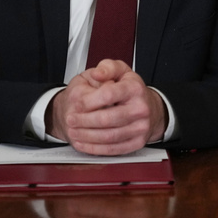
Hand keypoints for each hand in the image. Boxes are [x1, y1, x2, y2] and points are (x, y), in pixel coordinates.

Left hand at [47, 59, 167, 154]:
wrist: (147, 107)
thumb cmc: (129, 89)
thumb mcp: (120, 70)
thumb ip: (107, 67)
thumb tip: (98, 73)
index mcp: (134, 88)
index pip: (108, 94)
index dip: (88, 101)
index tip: (77, 104)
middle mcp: (140, 108)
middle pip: (106, 119)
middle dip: (83, 121)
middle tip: (71, 120)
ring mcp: (140, 127)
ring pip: (108, 137)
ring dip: (86, 136)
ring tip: (73, 132)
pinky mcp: (137, 142)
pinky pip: (112, 150)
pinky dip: (94, 148)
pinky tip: (83, 143)